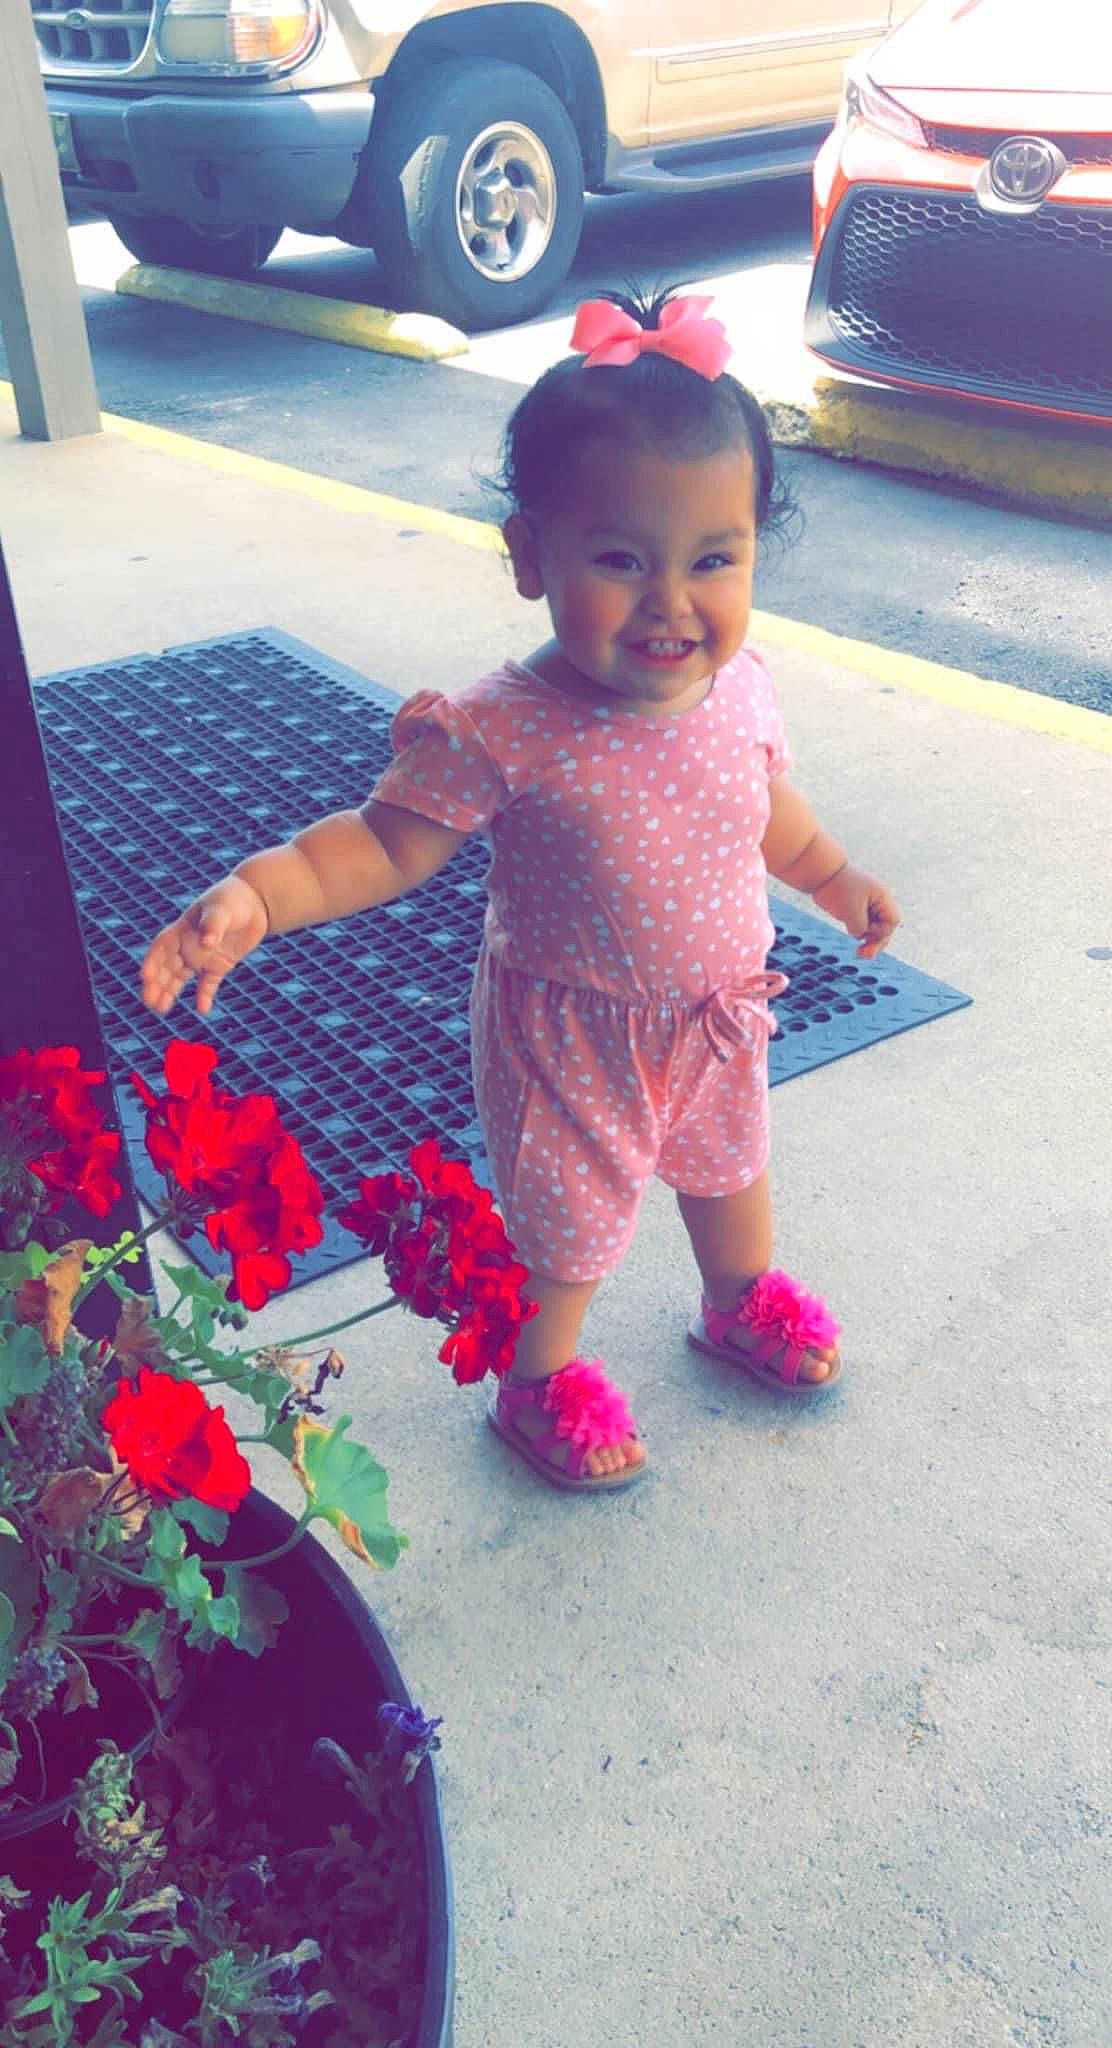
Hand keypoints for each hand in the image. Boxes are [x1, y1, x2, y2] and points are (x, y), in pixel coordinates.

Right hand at [140, 876, 268, 1014]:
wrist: (256, 902)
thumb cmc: (233, 899)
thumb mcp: (222, 909)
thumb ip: (213, 925)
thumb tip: (206, 944)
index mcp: (182, 929)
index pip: (161, 948)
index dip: (152, 962)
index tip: (146, 977)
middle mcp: (187, 945)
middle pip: (166, 967)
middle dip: (157, 984)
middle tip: (150, 1002)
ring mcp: (202, 956)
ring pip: (180, 978)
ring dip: (170, 992)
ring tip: (162, 1009)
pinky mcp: (219, 965)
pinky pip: (207, 984)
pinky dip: (204, 995)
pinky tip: (202, 1009)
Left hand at [811, 863, 900, 959]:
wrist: (819, 872)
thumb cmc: (836, 888)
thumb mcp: (850, 913)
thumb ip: (860, 928)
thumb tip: (860, 935)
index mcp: (882, 896)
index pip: (892, 921)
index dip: (880, 933)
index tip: (864, 933)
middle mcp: (877, 899)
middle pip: (885, 926)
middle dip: (876, 942)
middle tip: (863, 955)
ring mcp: (867, 902)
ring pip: (874, 926)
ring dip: (867, 939)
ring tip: (859, 953)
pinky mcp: (856, 905)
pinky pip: (863, 923)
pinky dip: (859, 932)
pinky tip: (854, 936)